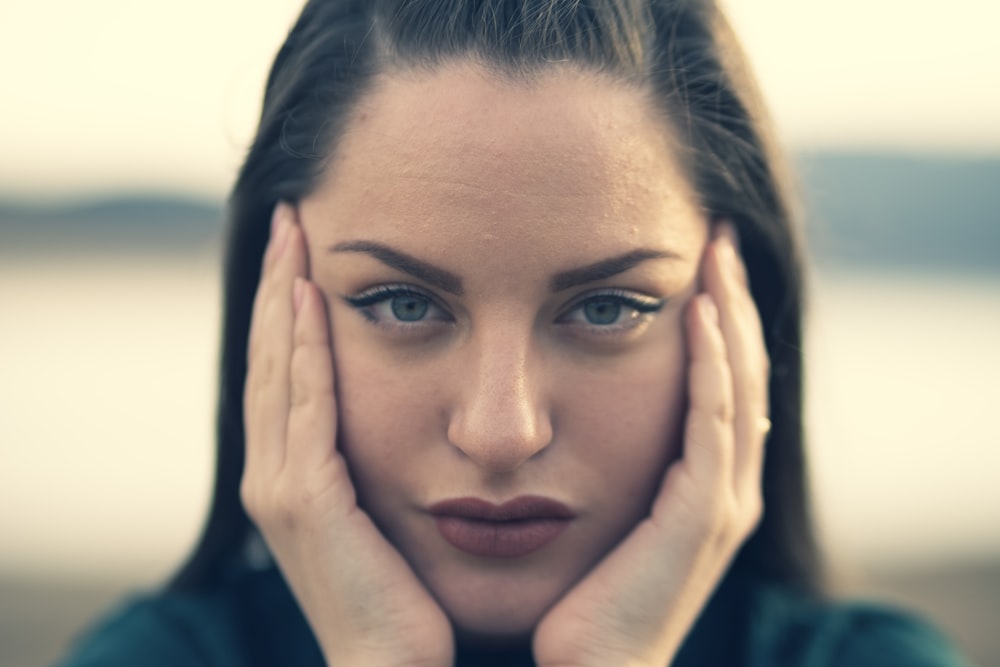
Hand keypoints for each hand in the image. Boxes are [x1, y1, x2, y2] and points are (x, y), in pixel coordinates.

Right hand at [241, 203, 453, 666]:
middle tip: (291, 214)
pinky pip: (303, 407)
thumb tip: (420, 409)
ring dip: (282, 299)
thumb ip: (383, 457)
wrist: (395, 661)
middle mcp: (274, 470)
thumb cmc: (405, 589)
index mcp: (296, 469)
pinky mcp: (302, 499)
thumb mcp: (389, 506)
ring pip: (278, 369)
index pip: (289, 368)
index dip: (289, 305)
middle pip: (272, 356)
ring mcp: (280, 484)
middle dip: (277, 282)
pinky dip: (301, 351)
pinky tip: (307, 299)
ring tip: (293, 233)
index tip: (306, 244)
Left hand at [533, 225, 768, 666]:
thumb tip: (559, 404)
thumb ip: (589, 452)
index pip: (720, 377)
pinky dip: (713, 365)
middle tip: (717, 231)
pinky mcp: (704, 517)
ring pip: (740, 385)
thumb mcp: (588, 503)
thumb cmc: (575, 590)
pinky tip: (699, 310)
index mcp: (698, 480)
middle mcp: (723, 484)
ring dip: (732, 314)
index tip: (696, 257)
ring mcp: (721, 501)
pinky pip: (713, 423)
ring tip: (716, 248)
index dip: (717, 316)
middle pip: (742, 370)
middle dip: (734, 299)